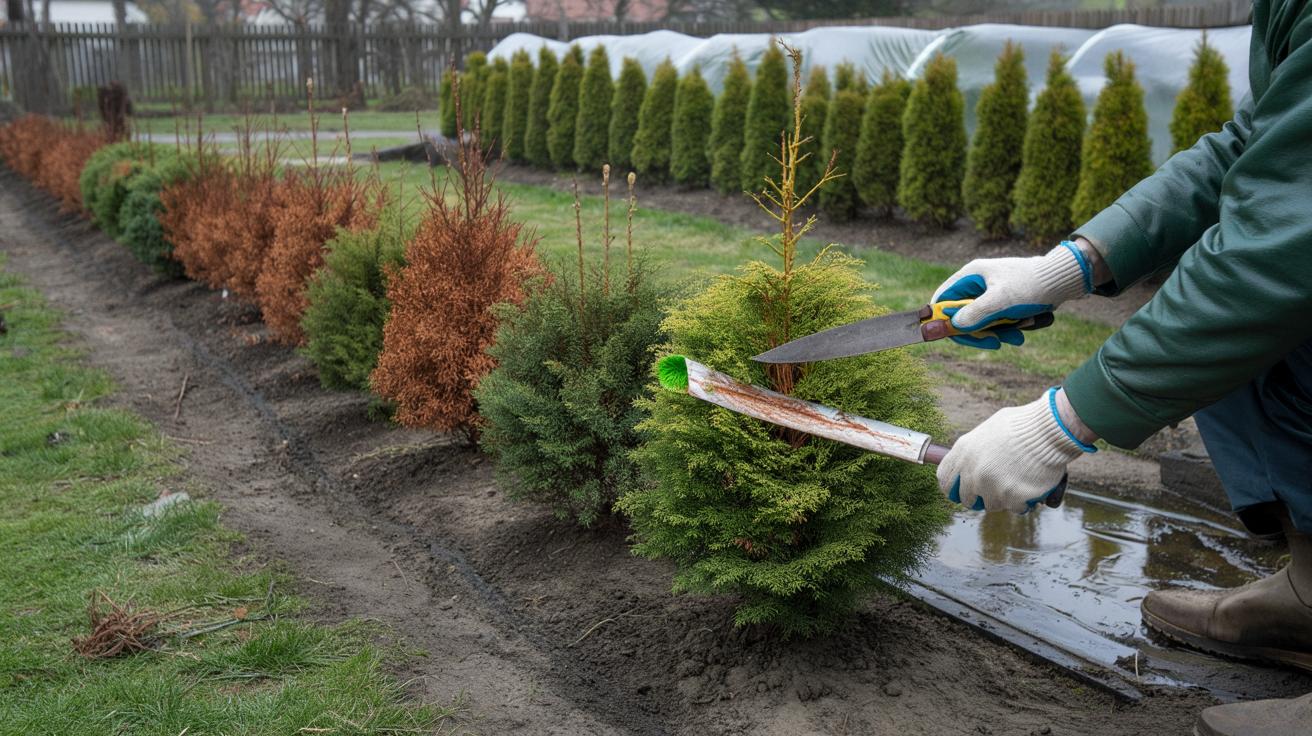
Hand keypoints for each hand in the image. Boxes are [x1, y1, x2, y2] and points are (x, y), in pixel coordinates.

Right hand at [931, 241, 1094, 349]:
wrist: (1062, 280)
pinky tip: (1020, 334)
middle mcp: (976, 284)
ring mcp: (989, 294)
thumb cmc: (1030, 284)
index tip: (950, 336)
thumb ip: (975, 313)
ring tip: (1016, 337)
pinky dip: (1005, 330)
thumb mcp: (1001, 300)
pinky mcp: (1002, 303)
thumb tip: (953, 326)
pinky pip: (995, 322)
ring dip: (995, 333)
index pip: (942, 299)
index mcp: (970, 275)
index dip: (941, 319)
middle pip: (960, 316)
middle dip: (977, 331)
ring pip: (979, 322)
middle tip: (994, 342)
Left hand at [937, 388, 1095, 513]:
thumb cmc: (1023, 425)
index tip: (962, 491)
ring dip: (1004, 499)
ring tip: (1018, 482)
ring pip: (992, 505)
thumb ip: (976, 449)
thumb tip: (972, 460)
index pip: (945, 479)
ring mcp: (991, 487)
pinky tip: (1030, 488)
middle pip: (967, 499)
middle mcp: (973, 472)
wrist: (1048, 430)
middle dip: (980, 498)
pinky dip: (1023, 502)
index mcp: (963, 452)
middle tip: (994, 491)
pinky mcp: (1012, 498)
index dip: (954, 488)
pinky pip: (1015, 508)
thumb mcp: (989, 430)